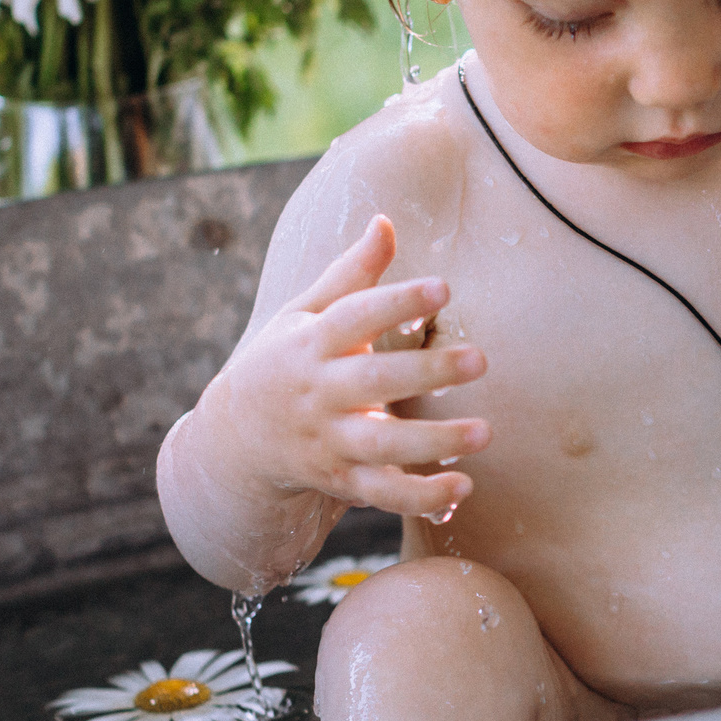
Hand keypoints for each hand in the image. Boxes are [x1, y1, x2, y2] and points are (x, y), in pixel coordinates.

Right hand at [202, 215, 488, 518]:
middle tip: (480, 359)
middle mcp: (318, 394)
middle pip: (374, 381)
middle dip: (427, 372)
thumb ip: (351, 274)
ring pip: (382, 446)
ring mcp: (328, 441)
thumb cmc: (286, 360)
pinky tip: (462, 489)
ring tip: (485, 433)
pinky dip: (421, 499)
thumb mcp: (306, 313)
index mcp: (310, 344)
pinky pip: (382, 494)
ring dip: (434, 442)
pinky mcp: (339, 481)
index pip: (355, 316)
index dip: (397, 301)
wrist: (236, 439)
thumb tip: (385, 221)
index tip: (443, 287)